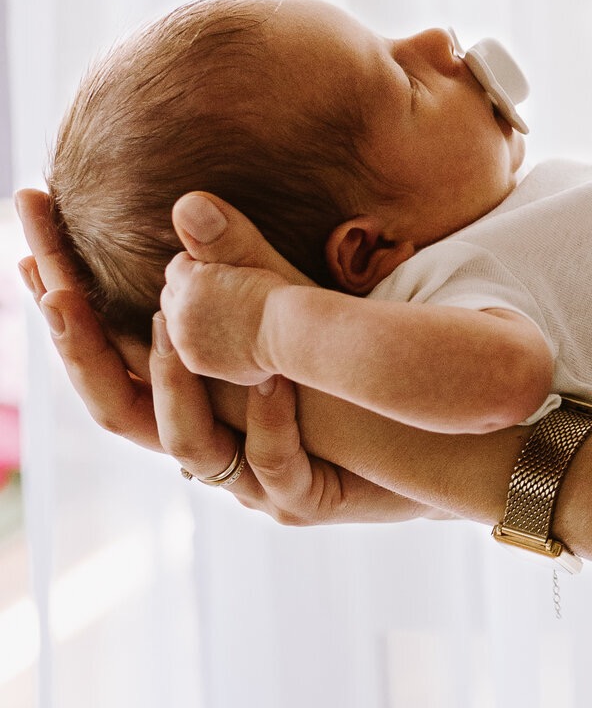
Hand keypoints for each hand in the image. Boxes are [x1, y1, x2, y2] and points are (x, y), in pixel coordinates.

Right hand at [15, 188, 435, 522]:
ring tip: (169, 321)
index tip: (28, 244)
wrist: (435, 448)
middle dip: (80, 345)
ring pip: (186, 444)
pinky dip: (271, 425)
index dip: (63, 305)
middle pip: (117, 405)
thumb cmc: (359, 381)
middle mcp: (209, 448)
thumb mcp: (297, 310)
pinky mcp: (304, 503)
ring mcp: (251, 483)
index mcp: (197, 400)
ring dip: (174, 382)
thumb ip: (242, 265)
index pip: (108, 351)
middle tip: (57, 289)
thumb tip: (185, 204)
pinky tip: (276, 379)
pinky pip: (275, 468)